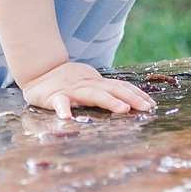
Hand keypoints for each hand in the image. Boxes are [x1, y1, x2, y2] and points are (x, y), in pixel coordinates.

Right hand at [20, 60, 155, 119]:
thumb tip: (128, 104)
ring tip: (122, 110)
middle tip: (146, 107)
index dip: (136, 94)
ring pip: (92, 94)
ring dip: (109, 101)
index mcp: (96, 83)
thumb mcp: (88, 85)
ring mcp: (71, 90)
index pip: (120, 86)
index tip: (152, 104)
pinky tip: (67, 119)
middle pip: (112, 89)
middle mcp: (87, 85)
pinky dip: (64, 110)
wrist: (38, 72)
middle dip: (131, 98)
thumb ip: (104, 92)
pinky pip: (59, 104)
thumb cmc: (67, 83)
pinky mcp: (54, 97)